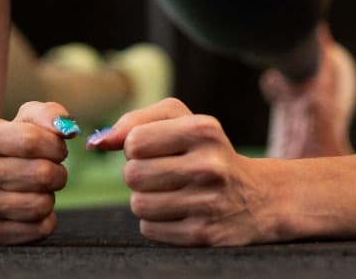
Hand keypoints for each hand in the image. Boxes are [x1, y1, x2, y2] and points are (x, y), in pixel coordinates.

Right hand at [0, 101, 72, 244]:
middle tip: (51, 172)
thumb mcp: (26, 122)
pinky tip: (32, 209)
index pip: (31, 140)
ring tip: (38, 190)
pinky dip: (46, 220)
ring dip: (50, 197)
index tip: (57, 149)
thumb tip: (68, 129)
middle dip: (58, 173)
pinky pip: (40, 230)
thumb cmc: (11, 149)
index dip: (56, 146)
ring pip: (42, 205)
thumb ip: (50, 115)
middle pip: (42, 174)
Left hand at [86, 98, 270, 246]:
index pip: (134, 141)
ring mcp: (209, 203)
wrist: (258, 196)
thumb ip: (134, 122)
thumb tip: (97, 143)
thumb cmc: (206, 151)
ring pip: (138, 204)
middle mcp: (210, 165)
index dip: (135, 146)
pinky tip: (180, 211)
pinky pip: (150, 228)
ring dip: (146, 198)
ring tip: (171, 191)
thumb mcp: (180, 120)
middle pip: (133, 175)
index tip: (155, 149)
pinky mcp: (205, 235)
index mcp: (203, 129)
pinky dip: (157, 221)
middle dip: (139, 174)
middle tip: (163, 172)